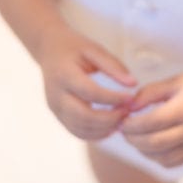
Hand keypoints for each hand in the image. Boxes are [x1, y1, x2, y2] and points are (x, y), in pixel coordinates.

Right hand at [38, 24, 135, 140]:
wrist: (48, 51)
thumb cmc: (74, 48)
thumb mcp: (94, 49)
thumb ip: (114, 66)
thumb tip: (133, 84)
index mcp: (64, 74)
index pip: (91, 92)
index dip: (113, 98)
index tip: (131, 97)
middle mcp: (56, 95)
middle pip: (84, 116)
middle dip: (110, 118)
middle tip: (128, 112)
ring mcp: (55, 108)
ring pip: (81, 129)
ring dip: (104, 128)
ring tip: (122, 118)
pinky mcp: (58, 116)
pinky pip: (77, 132)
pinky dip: (95, 134)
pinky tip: (111, 126)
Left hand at [120, 63, 182, 167]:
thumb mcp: (174, 81)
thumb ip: (148, 93)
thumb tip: (127, 108)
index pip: (151, 123)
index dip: (131, 125)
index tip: (121, 120)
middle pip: (154, 144)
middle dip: (133, 139)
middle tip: (123, 131)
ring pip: (161, 158)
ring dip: (143, 151)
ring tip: (134, 138)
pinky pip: (173, 163)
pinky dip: (157, 158)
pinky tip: (149, 146)